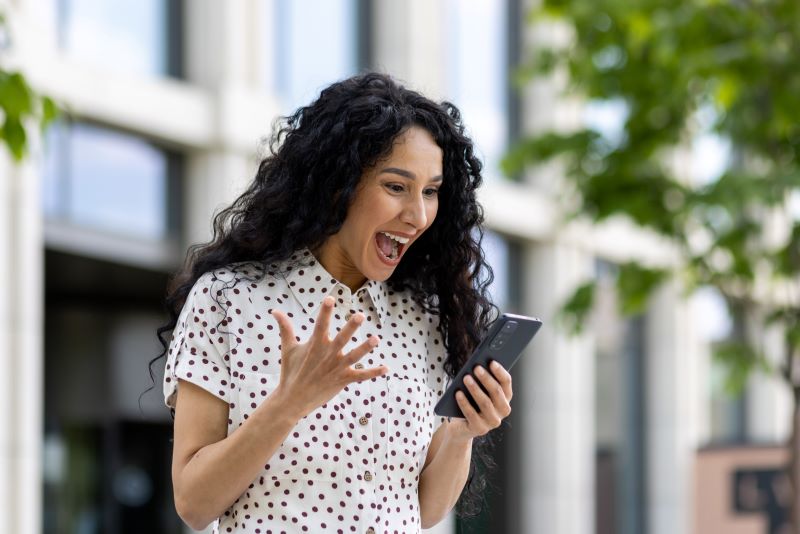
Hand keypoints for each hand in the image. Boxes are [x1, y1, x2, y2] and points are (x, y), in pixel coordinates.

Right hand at [270, 296, 387, 418]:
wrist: (292, 400)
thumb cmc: (291, 372)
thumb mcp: (288, 349)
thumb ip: (285, 328)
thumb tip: (274, 310)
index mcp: (315, 345)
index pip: (320, 324)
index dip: (325, 311)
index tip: (330, 298)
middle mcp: (327, 355)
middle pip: (341, 339)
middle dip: (350, 327)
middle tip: (360, 316)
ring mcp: (336, 368)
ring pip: (354, 356)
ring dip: (365, 348)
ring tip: (376, 339)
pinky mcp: (343, 380)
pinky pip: (361, 376)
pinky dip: (373, 372)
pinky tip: (386, 368)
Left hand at [447, 360, 512, 440]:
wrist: (462, 427)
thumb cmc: (472, 403)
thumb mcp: (478, 390)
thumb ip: (481, 380)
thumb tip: (477, 366)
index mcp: (505, 397)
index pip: (506, 382)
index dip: (499, 371)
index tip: (491, 362)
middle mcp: (502, 410)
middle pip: (497, 392)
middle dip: (486, 379)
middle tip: (476, 368)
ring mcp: (492, 421)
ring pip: (485, 403)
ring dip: (475, 389)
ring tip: (466, 378)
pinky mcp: (480, 429)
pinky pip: (472, 414)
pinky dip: (464, 403)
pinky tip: (458, 393)